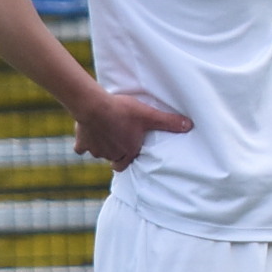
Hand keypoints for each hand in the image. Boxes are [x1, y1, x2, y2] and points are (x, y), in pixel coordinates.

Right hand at [73, 88, 192, 167]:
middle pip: (113, 159)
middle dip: (116, 153)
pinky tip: (87, 134)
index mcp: (127, 152)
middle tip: (117, 142)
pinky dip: (84, 143)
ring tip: (105, 133)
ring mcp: (96, 150)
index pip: (126, 165)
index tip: (129, 151)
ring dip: (102, 146)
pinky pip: (81, 148)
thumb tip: (190, 125)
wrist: (94, 106)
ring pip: (99, 153)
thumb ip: (168, 122)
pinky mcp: (82, 142)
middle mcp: (111, 155)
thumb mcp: (148, 115)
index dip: (128, 158)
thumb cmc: (123, 111)